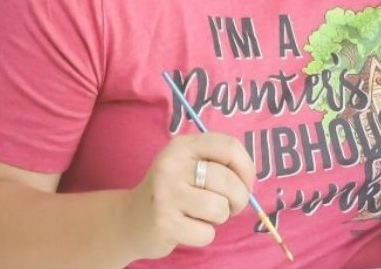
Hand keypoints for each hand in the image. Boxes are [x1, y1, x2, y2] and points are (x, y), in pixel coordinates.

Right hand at [124, 132, 256, 259]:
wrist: (131, 219)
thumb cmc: (172, 191)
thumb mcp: (188, 165)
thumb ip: (218, 163)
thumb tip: (250, 181)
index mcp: (182, 145)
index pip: (229, 146)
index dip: (247, 168)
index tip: (246, 183)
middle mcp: (172, 165)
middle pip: (228, 181)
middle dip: (239, 199)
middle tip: (228, 206)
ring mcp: (166, 193)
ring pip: (219, 208)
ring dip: (219, 218)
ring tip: (202, 214)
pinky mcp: (164, 222)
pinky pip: (206, 233)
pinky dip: (204, 235)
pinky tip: (187, 227)